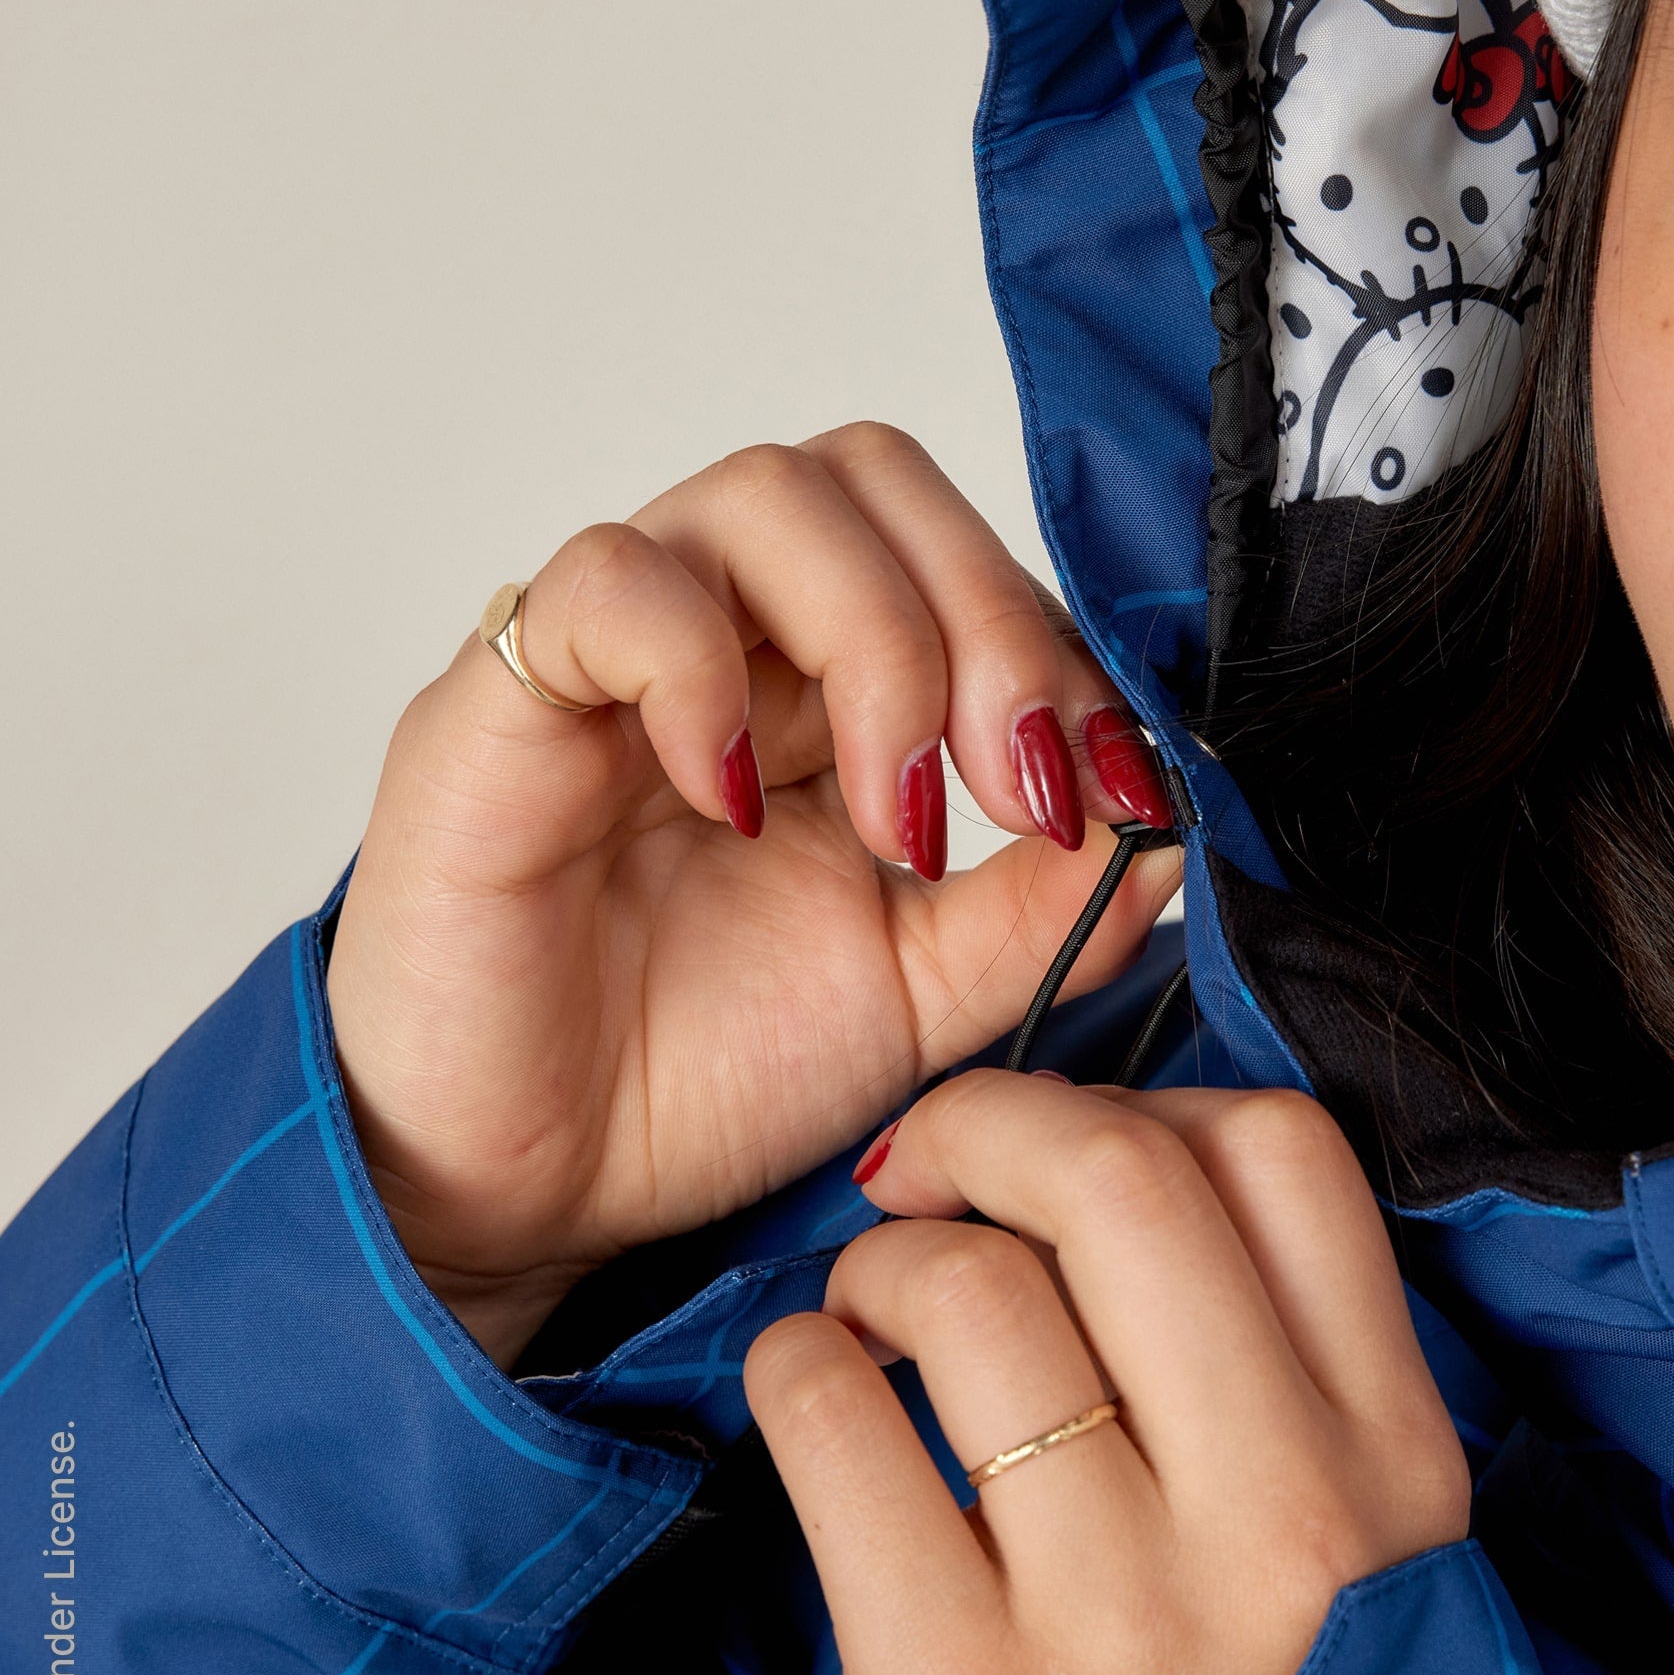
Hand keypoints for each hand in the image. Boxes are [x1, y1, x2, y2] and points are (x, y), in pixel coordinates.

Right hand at [326, 426, 1178, 1365]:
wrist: (528, 1196)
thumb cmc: (690, 1081)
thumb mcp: (924, 995)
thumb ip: (1044, 909)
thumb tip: (1172, 825)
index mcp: (826, 688)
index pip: (964, 561)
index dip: (1062, 651)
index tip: (1114, 794)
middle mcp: (729, 637)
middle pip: (877, 478)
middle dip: (990, 619)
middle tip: (1017, 790)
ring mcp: (615, 656)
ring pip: (765, 495)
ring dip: (877, 640)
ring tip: (895, 820)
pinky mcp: (501, 700)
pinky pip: (607, 585)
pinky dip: (700, 667)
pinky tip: (738, 802)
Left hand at [743, 1073, 1469, 1674]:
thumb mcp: (1368, 1578)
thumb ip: (1288, 1385)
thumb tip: (1114, 1165)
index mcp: (1396, 1472)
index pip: (1284, 1156)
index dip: (1145, 1101)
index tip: (1073, 1152)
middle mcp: (1283, 1527)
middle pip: (1119, 1179)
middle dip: (989, 1125)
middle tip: (932, 1172)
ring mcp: (1121, 1619)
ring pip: (964, 1290)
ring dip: (880, 1265)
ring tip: (874, 1327)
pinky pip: (834, 1425)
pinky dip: (795, 1370)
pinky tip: (816, 1404)